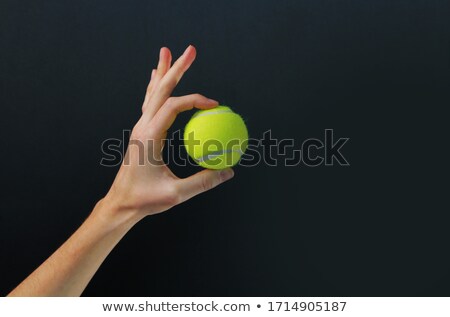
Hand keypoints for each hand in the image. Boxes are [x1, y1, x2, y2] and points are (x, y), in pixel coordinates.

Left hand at [103, 45, 233, 220]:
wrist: (121, 203)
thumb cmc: (144, 199)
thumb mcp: (176, 194)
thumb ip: (203, 182)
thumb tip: (228, 171)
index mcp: (149, 137)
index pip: (173, 107)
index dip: (195, 100)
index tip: (214, 104)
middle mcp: (143, 127)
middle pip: (161, 90)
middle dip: (176, 68)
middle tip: (190, 50)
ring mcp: (140, 128)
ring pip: (153, 93)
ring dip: (163, 71)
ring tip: (168, 52)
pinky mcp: (142, 133)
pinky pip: (150, 103)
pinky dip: (156, 87)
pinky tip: (156, 77)